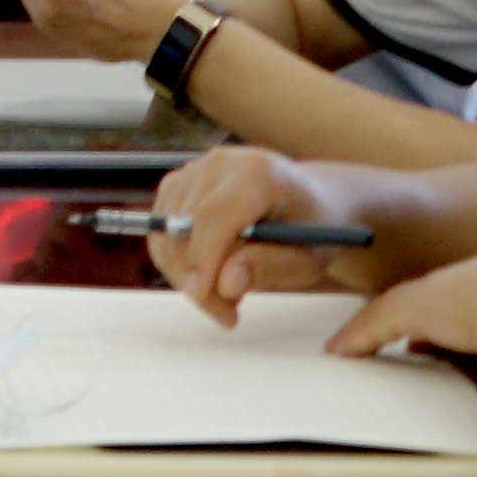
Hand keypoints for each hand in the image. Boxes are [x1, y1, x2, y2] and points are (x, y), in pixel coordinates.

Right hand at [134, 146, 349, 321]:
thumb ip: (268, 268)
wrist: (315, 199)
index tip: (203, 298)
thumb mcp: (307, 258)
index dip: (202, 259)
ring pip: (166, 233)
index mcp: (259, 173)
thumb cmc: (314, 229)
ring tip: (226, 293)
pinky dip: (178, 261)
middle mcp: (221, 163)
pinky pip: (161, 231)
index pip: (213, 216)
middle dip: (198, 279)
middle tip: (227, 313)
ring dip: (187, 274)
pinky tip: (211, 272)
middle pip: (184, 227)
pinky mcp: (179, 182)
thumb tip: (225, 281)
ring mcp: (195, 169)